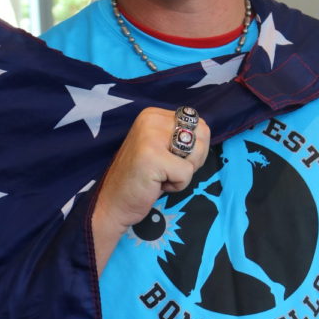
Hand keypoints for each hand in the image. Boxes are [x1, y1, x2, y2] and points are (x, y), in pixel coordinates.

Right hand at [92, 106, 210, 271]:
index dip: (194, 149)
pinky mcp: (152, 157)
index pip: (198, 124)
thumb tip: (206, 134)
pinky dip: (176, 186)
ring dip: (184, 173)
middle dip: (192, 160)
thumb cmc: (141, 180)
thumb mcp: (161, 148)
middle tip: (167, 171)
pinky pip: (186, 173)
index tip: (169, 160)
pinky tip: (155, 185)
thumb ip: (181, 137)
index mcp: (153, 114)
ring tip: (160, 176)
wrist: (112, 204)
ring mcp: (150, 136)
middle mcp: (150, 119)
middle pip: (202, 135)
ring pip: (196, 154)